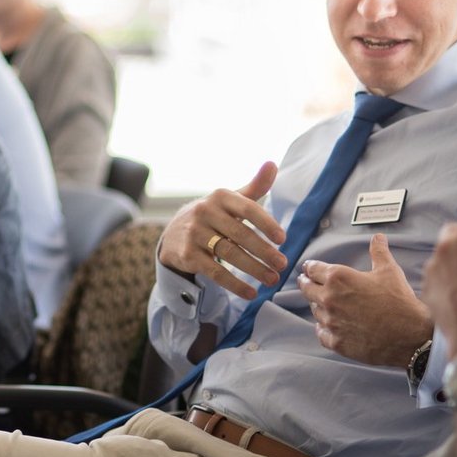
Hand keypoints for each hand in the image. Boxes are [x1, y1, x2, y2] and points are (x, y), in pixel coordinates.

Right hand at [158, 162, 285, 300]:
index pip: (247, 208)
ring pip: (229, 254)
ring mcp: (194, 233)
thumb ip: (255, 187)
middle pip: (240, 234)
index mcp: (221, 196)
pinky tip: (251, 293)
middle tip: (282, 264)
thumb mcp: (231, 199)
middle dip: (264, 251)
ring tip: (272, 279)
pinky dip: (234, 284)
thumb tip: (272, 164)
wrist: (174, 233)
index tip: (283, 239)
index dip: (266, 223)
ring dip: (254, 269)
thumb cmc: (213, 215)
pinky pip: (215, 271)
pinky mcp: (188, 254)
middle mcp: (205, 211)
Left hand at [301, 234, 432, 366]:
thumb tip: (378, 237)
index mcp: (338, 277)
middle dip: (306, 284)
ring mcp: (331, 322)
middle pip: (307, 289)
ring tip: (323, 304)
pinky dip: (323, 328)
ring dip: (318, 306)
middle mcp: (329, 299)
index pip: (313, 269)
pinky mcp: (336, 341)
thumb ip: (379, 252)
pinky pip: (321, 333)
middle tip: (305, 282)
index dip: (310, 267)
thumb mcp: (389, 270)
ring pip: (315, 311)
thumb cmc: (399, 300)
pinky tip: (328, 326)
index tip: (308, 268)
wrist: (409, 333)